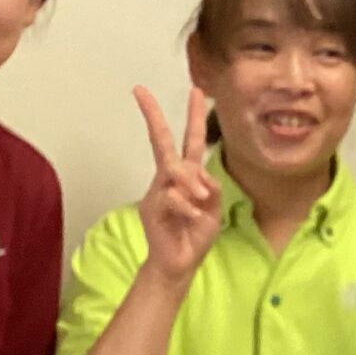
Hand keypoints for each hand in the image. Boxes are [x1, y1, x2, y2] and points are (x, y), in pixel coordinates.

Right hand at [132, 84, 222, 284]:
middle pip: (163, 141)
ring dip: (192, 186)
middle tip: (141, 91)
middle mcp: (170, 178)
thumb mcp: (214, 209)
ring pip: (174, 170)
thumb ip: (211, 188)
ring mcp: (158, 191)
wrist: (179, 264)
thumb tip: (198, 176)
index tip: (196, 90)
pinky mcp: (152, 206)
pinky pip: (174, 197)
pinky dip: (188, 209)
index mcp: (188, 175)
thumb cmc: (195, 235)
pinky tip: (192, 221)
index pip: (190, 140)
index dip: (194, 116)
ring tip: (200, 205)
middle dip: (154, 115)